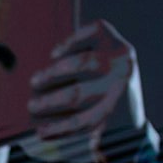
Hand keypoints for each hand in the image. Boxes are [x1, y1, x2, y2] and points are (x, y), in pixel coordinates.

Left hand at [27, 19, 149, 162]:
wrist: (129, 124)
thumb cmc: (102, 87)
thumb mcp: (101, 66)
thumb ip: (77, 59)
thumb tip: (39, 74)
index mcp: (118, 47)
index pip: (98, 31)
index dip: (72, 40)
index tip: (53, 54)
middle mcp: (122, 66)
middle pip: (84, 64)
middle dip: (53, 74)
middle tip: (34, 82)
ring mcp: (118, 93)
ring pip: (78, 96)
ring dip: (50, 102)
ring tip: (33, 107)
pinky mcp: (111, 119)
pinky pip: (80, 123)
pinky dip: (58, 127)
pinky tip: (43, 131)